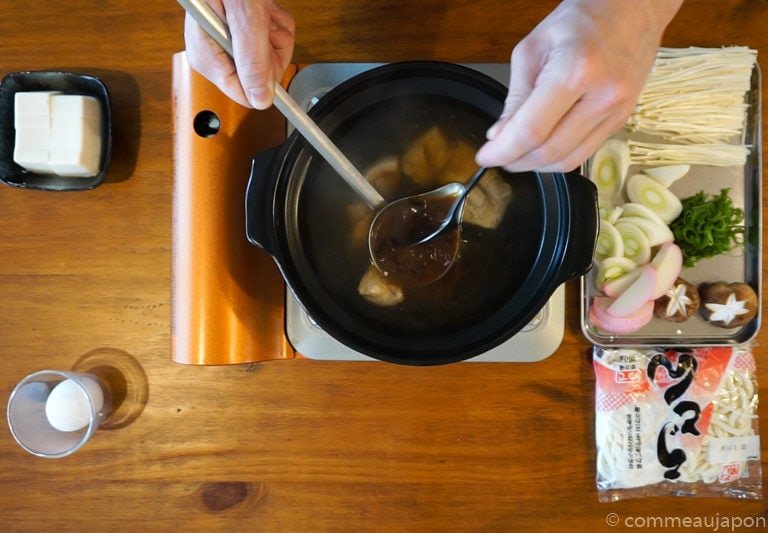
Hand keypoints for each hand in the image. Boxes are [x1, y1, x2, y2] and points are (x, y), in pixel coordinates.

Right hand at [184, 0, 294, 108]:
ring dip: (277, 33)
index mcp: (207, 54)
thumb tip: (259, 99)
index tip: (273, 59)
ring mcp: (229, 38)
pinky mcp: (242, 27)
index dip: (265, 81)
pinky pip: (269, 38)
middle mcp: (215, 50)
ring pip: (269, 56)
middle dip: (273, 50)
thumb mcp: (245, 15)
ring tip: (267, 11)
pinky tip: (268, 8)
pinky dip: (276, 22)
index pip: (242, 93)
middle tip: (268, 26)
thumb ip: (252, 57)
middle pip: (259, 75)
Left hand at [476, 0, 682, 171]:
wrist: (631, 11)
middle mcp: (602, 95)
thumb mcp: (533, 49)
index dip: (503, 151)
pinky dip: (557, 158)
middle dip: (516, 161)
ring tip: (517, 155)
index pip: (532, 129)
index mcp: (575, 71)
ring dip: (535, 165)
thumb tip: (500, 135)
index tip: (485, 156)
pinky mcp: (620, 120)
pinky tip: (541, 149)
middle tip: (498, 156)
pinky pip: (583, 153)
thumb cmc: (581, 21)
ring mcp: (616, 111)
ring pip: (568, 160)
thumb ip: (516, 97)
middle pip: (550, 150)